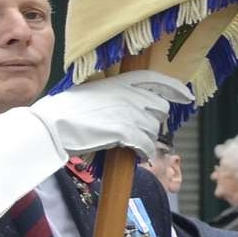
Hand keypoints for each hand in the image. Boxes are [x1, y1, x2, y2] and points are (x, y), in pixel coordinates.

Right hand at [27, 70, 191, 158]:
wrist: (51, 126)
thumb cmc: (61, 111)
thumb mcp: (89, 93)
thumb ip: (111, 96)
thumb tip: (122, 107)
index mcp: (120, 82)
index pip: (156, 80)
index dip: (175, 89)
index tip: (186, 97)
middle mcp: (130, 96)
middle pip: (159, 109)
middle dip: (154, 121)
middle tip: (141, 132)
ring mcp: (129, 114)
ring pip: (153, 130)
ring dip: (146, 140)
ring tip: (132, 146)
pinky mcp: (126, 133)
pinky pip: (146, 145)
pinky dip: (144, 152)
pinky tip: (136, 156)